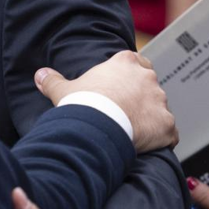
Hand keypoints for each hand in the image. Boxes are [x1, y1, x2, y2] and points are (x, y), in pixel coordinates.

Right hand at [35, 51, 177, 151]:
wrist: (99, 127)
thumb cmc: (83, 104)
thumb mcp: (63, 90)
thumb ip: (53, 80)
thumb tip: (40, 75)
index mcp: (125, 63)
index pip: (136, 62)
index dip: (129, 76)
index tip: (122, 88)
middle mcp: (147, 77)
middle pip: (149, 86)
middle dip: (141, 98)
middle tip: (123, 112)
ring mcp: (160, 101)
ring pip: (159, 109)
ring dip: (150, 119)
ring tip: (132, 132)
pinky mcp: (167, 124)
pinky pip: (169, 133)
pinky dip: (161, 139)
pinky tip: (148, 147)